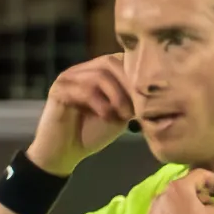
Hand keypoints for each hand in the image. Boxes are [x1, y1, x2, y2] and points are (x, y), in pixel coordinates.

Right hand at [30, 53, 138, 173]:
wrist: (64, 154)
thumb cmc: (92, 133)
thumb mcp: (119, 112)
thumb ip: (131, 97)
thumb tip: (155, 86)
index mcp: (99, 71)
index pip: (122, 58)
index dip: (137, 75)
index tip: (149, 98)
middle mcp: (83, 69)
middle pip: (111, 62)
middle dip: (128, 84)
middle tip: (136, 108)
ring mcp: (69, 77)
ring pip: (99, 75)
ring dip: (116, 95)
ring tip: (124, 115)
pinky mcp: (58, 89)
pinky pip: (84, 89)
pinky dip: (100, 103)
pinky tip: (106, 116)